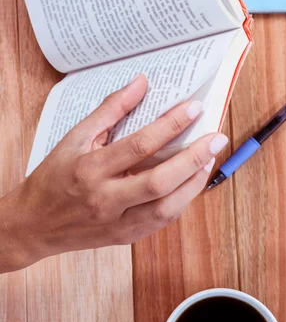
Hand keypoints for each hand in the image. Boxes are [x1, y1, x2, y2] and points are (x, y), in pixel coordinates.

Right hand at [0, 75, 227, 272]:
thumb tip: (141, 83)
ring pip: (166, 208)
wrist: (33, 224)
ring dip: (194, 183)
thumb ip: (110, 109)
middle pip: (159, 181)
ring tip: (209, 160)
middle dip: (194, 158)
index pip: (139, 145)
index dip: (171, 125)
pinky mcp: (125, 238)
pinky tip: (191, 182)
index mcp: (91, 169)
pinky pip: (161, 221)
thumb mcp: (75, 137)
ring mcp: (117, 223)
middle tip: (217, 138)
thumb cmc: (53, 177)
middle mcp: (105, 199)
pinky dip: (181, 201)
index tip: (194, 109)